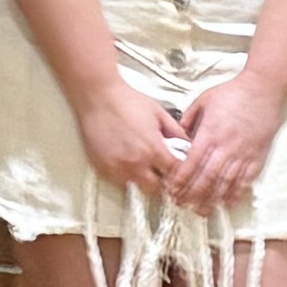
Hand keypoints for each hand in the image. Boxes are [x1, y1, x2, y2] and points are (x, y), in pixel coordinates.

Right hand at [72, 76, 182, 200]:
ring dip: (144, 180)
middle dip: (162, 181)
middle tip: (162, 171)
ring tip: (144, 165)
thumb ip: (176, 132)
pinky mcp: (103, 169)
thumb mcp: (159, 113)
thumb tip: (187, 144)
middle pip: (157, 188)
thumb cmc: (127, 101)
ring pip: (138, 188)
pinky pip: (120, 182)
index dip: (179, 172)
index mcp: (153, 150)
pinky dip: (127, 176)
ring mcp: (118, 168)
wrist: (99, 97)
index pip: (175, 174)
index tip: (178, 169)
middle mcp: (136, 164)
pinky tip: (128, 162)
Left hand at [170, 74, 285, 207]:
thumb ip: (189, 119)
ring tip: (201, 211)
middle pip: (206, 178)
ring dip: (212, 200)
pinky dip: (235, 194)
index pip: (191, 163)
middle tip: (181, 205)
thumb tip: (178, 135)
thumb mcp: (204, 100)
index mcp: (210, 133)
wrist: (263, 89)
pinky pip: (245, 180)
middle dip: (192, 195)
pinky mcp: (257, 157)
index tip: (171, 190)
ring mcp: (242, 154)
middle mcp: (225, 147)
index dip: (180, 179)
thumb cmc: (233, 93)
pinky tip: (227, 203)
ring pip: (225, 183)